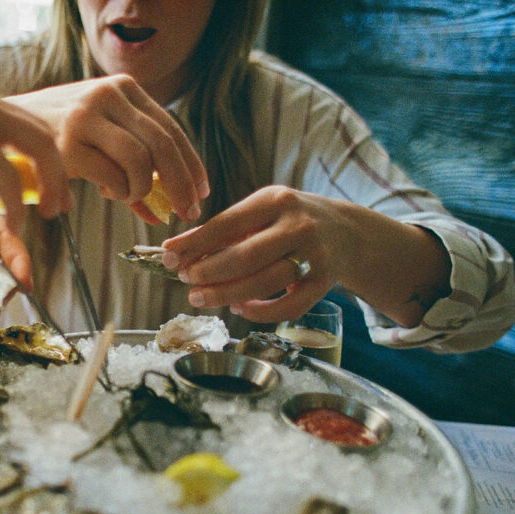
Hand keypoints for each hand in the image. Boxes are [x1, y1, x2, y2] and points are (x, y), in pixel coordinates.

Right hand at [0, 78, 72, 233]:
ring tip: (47, 216)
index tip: (48, 187)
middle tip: (61, 204)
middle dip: (57, 170)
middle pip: (40, 131)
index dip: (41, 157)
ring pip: (35, 149)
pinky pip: (9, 177)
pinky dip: (17, 205)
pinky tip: (15, 226)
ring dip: (48, 186)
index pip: (21, 122)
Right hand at [6, 74, 208, 221]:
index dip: (192, 164)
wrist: (4, 125)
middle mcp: (108, 95)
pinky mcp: (66, 143)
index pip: (171, 128)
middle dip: (181, 185)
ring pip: (140, 161)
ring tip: (130, 197)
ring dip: (142, 190)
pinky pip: (112, 176)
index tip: (201, 193)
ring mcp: (86, 116)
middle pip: (163, 145)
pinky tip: (110, 192)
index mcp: (123, 88)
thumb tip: (162, 209)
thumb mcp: (101, 136)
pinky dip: (120, 192)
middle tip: (187, 212)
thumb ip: (134, 163)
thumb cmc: (59, 136)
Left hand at [162, 186, 452, 327]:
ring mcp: (314, 255)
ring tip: (200, 298)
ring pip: (265, 282)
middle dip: (209, 272)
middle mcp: (298, 225)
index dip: (195, 243)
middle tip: (186, 282)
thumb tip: (173, 253)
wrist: (345, 231)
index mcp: (275, 200)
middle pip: (246, 256)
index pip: (227, 223)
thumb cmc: (286, 221)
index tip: (169, 257)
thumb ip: (220, 230)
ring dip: (228, 294)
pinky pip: (289, 305)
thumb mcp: (258, 212)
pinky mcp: (324, 283)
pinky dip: (261, 311)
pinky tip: (239, 309)